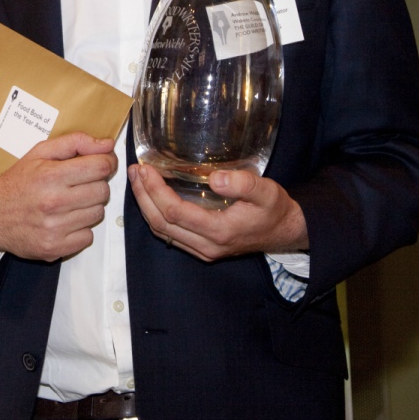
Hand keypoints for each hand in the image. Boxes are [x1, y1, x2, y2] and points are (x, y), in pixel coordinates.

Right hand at [0, 132, 116, 260]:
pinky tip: (65, 221)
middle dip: (95, 185)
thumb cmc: (17, 183)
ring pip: (98, 214)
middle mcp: (54, 202)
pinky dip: (80, 230)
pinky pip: (88, 237)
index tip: (100, 164)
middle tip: (79, 185)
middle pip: (103, 192)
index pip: (101, 167)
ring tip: (69, 203)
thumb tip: (107, 145)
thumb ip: (75, 143)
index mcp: (51, 175)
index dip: (106, 163)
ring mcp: (54, 228)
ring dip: (88, 207)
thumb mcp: (40, 153)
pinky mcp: (54, 248)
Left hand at [128, 164, 307, 261]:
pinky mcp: (201, 248)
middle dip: (143, 196)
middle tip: (135, 171)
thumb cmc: (274, 210)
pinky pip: (169, 234)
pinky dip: (155, 215)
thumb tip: (215, 178)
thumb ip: (245, 184)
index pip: (175, 213)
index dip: (155, 191)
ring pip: (162, 232)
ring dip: (145, 206)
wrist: (283, 232)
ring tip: (138, 180)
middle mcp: (206, 246)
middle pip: (161, 224)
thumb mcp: (268, 192)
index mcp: (219, 232)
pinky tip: (151, 195)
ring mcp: (202, 250)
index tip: (146, 169)